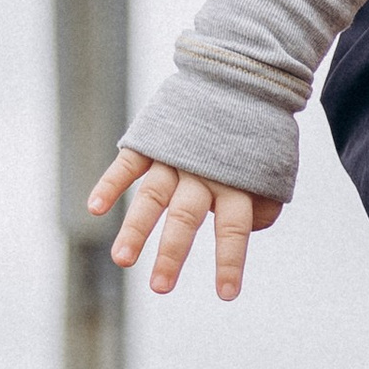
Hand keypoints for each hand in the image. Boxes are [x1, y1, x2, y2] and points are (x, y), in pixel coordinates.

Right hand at [87, 149, 277, 297]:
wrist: (238, 74)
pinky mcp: (151, 139)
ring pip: (152, 196)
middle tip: (160, 288)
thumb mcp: (275, 166)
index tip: (226, 295)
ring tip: (122, 260)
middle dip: (172, 254)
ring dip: (136, 229)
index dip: (230, 260)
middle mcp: (203, 171)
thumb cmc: (257, 133)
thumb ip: (265, 202)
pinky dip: (110, 184)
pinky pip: (128, 163)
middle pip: (186, 217)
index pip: (233, 228)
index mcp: (237, 181)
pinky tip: (94, 208)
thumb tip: (250, 229)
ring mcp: (174, 155)